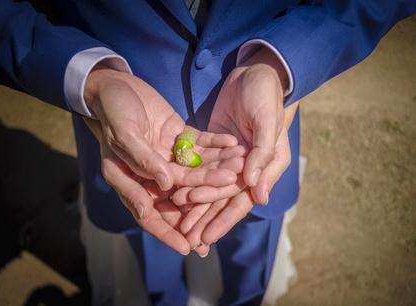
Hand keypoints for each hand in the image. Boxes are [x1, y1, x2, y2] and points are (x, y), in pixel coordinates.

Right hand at [84, 117, 243, 254]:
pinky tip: (234, 143)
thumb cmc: (112, 113)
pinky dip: (216, 144)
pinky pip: (199, 144)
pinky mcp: (177, 136)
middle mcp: (153, 173)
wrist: (114, 86)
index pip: (151, 214)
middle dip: (206, 196)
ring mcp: (167, 155)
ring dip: (217, 169)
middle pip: (182, 192)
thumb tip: (166, 185)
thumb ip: (142, 161)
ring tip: (240, 169)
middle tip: (229, 197)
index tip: (188, 248)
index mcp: (133, 180)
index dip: (168, 232)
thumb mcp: (122, 136)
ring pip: (196, 168)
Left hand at [182, 102, 296, 256]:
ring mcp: (230, 158)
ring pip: (209, 185)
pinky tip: (174, 191)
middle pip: (223, 198)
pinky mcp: (214, 146)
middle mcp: (248, 168)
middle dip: (205, 217)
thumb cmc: (266, 96)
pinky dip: (188, 179)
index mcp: (265, 167)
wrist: (253, 71)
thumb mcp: (266, 122)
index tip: (206, 236)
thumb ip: (262, 155)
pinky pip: (200, 166)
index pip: (242, 199)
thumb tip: (258, 194)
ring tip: (176, 220)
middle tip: (186, 236)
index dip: (223, 218)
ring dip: (194, 203)